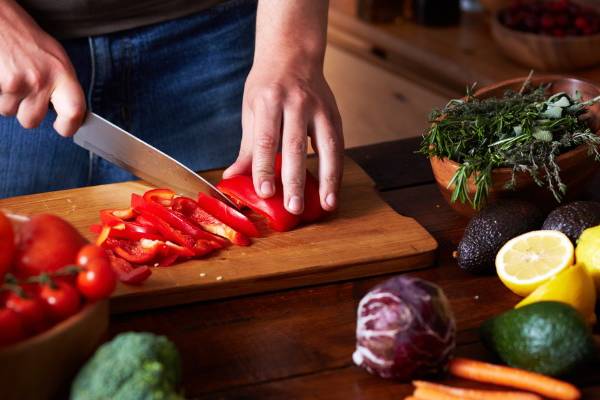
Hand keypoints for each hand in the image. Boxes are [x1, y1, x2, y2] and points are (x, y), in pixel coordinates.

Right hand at [0, 0, 85, 135]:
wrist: (1, 21)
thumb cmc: (28, 39)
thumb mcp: (56, 60)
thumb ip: (63, 87)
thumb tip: (72, 113)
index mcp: (62, 73)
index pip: (74, 112)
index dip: (69, 126)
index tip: (64, 128)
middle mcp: (41, 80)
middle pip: (31, 120)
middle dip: (25, 112)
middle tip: (25, 93)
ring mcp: (17, 82)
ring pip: (9, 112)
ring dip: (8, 100)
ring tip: (11, 77)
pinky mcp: (0, 83)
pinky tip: (2, 75)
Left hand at [224, 0, 343, 215]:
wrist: (293, 54)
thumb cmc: (267, 86)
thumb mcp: (251, 110)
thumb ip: (248, 147)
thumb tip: (232, 178)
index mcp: (268, 100)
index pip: (266, 140)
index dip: (264, 168)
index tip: (264, 193)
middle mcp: (296, 102)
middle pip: (295, 146)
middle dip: (295, 179)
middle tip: (293, 207)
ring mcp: (319, 107)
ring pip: (327, 146)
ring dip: (327, 179)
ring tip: (326, 205)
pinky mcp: (334, 114)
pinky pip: (338, 145)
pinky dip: (337, 169)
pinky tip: (334, 189)